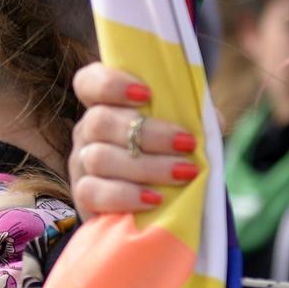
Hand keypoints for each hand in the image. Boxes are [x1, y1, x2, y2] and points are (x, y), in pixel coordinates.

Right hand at [67, 63, 200, 217]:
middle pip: (100, 121)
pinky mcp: (82, 196)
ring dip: (148, 166)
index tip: (146, 94)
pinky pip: (92, 192)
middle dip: (149, 133)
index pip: (88, 82)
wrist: (168, 205)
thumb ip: (194, 119)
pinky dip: (126, 195)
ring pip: (99, 158)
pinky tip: (155, 199)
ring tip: (183, 174)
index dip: (110, 84)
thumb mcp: (188, 132)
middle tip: (187, 143)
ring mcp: (81, 164)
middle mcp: (88, 131)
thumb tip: (207, 120)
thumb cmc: (175, 160)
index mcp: (109, 106)